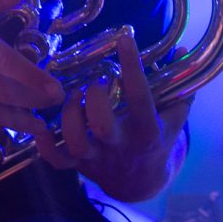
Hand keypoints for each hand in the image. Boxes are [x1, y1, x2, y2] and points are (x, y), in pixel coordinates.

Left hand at [34, 34, 189, 201]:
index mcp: (147, 130)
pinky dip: (45, 145)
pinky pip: (57, 160)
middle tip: (96, 83)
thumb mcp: (173, 114)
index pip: (141, 97)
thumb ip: (177, 82)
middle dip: (96, 99)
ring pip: (77, 143)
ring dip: (69, 116)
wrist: (141, 182)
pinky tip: (41, 124)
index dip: (132, 68)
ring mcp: (98, 157)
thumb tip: (181, 49)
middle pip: (103, 127)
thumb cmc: (157, 138)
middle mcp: (121, 145)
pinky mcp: (79, 164)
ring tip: (73, 95)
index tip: (124, 39)